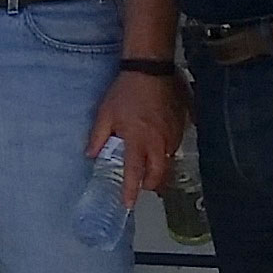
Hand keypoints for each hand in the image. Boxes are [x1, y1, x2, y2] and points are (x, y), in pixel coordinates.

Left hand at [86, 70, 183, 201]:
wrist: (151, 69)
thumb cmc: (126, 91)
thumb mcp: (105, 113)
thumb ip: (98, 137)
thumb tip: (90, 155)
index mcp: (138, 140)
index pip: (135, 173)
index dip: (131, 191)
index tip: (128, 203)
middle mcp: (158, 142)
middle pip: (159, 175)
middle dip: (150, 185)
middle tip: (141, 186)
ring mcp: (172, 135)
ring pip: (168, 162)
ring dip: (159, 168)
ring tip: (148, 166)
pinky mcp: (182, 127)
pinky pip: (175, 147)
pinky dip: (166, 152)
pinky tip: (157, 145)